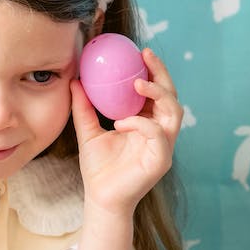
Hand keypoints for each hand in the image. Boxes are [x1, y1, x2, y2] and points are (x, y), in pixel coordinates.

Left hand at [71, 48, 182, 216]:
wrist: (100, 197)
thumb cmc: (98, 166)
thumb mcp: (87, 130)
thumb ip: (83, 107)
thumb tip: (74, 80)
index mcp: (146, 123)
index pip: (156, 92)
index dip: (153, 71)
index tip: (140, 52)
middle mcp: (159, 133)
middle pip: (172, 97)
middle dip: (162, 74)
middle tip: (146, 57)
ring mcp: (164, 147)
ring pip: (174, 113)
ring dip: (157, 94)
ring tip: (137, 83)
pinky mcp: (161, 160)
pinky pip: (158, 134)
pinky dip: (140, 123)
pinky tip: (122, 121)